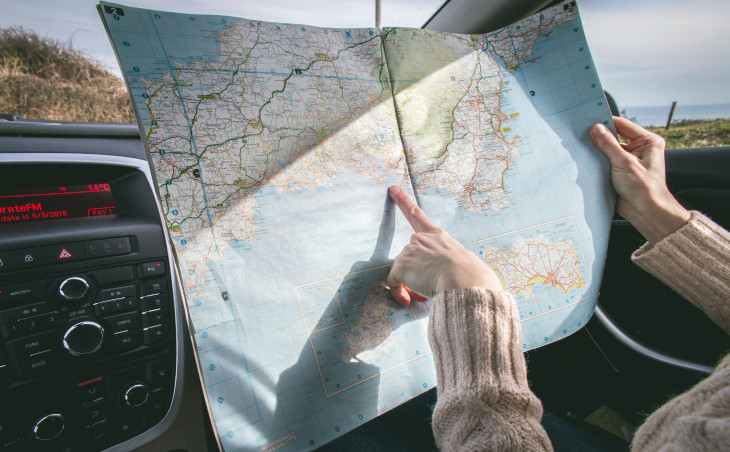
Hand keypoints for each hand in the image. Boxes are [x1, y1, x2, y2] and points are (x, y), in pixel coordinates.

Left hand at [386, 186, 501, 305]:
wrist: (465, 280)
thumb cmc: (470, 277)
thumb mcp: (461, 262)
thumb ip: (447, 264)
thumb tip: (441, 279)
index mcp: (438, 236)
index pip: (417, 215)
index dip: (403, 201)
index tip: (393, 189)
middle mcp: (422, 239)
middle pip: (408, 257)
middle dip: (413, 273)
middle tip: (425, 287)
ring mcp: (410, 250)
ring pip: (402, 272)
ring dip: (409, 284)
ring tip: (426, 293)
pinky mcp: (402, 264)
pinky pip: (392, 282)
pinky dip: (398, 292)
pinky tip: (408, 298)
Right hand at [591, 117, 690, 243]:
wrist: (646, 212)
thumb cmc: (644, 189)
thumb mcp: (625, 163)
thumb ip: (609, 145)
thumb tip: (596, 129)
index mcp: (647, 141)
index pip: (622, 125)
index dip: (606, 122)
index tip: (588, 121)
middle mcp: (639, 148)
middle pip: (614, 136)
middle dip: (599, 137)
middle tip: (582, 134)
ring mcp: (629, 159)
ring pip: (608, 148)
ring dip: (597, 150)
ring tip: (582, 147)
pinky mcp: (620, 170)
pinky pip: (605, 160)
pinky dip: (596, 161)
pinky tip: (586, 160)